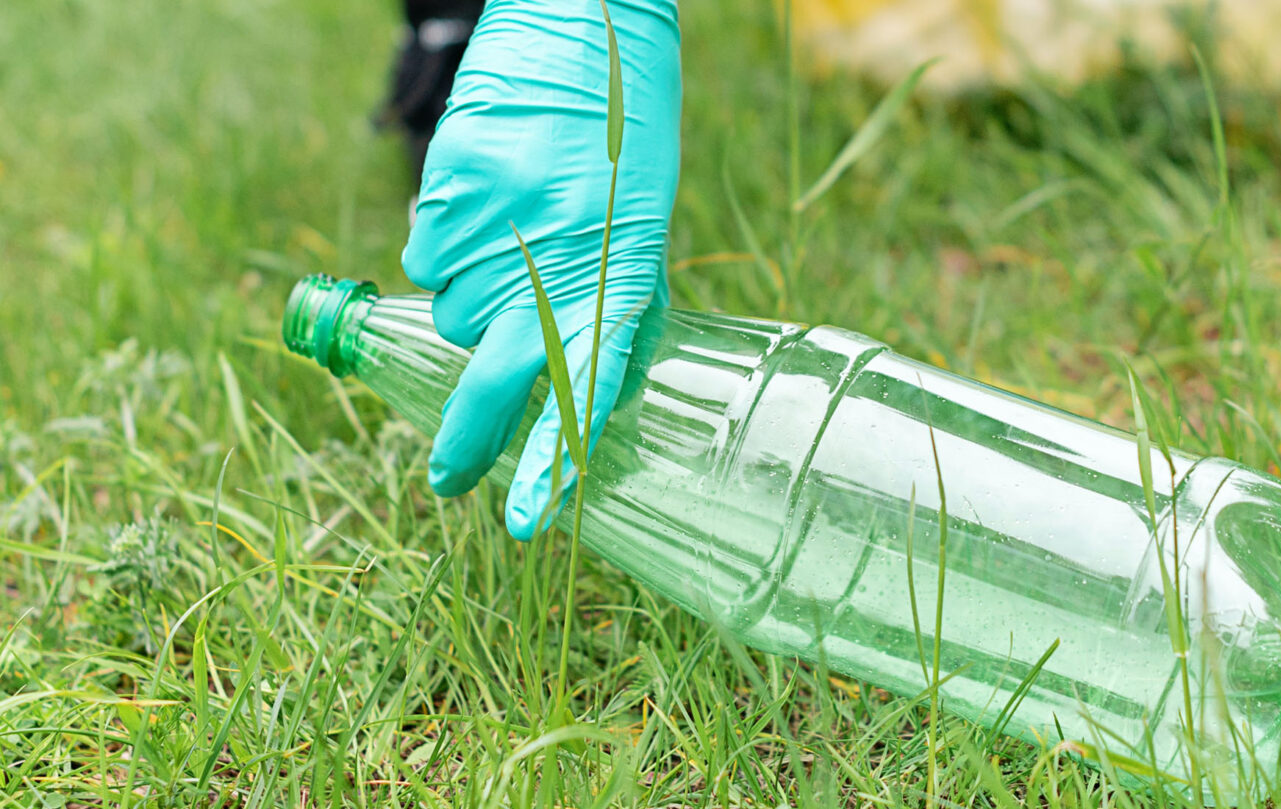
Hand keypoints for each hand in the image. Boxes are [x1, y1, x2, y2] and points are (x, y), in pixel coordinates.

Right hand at [402, 0, 680, 538]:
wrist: (582, 37)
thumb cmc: (628, 141)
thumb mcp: (646, 234)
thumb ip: (618, 309)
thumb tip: (592, 386)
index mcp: (610, 279)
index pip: (577, 393)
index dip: (551, 463)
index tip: (527, 521)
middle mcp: (542, 266)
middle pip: (488, 372)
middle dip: (469, 429)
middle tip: (453, 475)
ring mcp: (485, 234)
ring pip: (452, 312)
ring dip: (474, 302)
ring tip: (513, 247)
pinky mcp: (444, 197)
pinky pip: (429, 258)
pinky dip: (450, 253)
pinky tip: (486, 213)